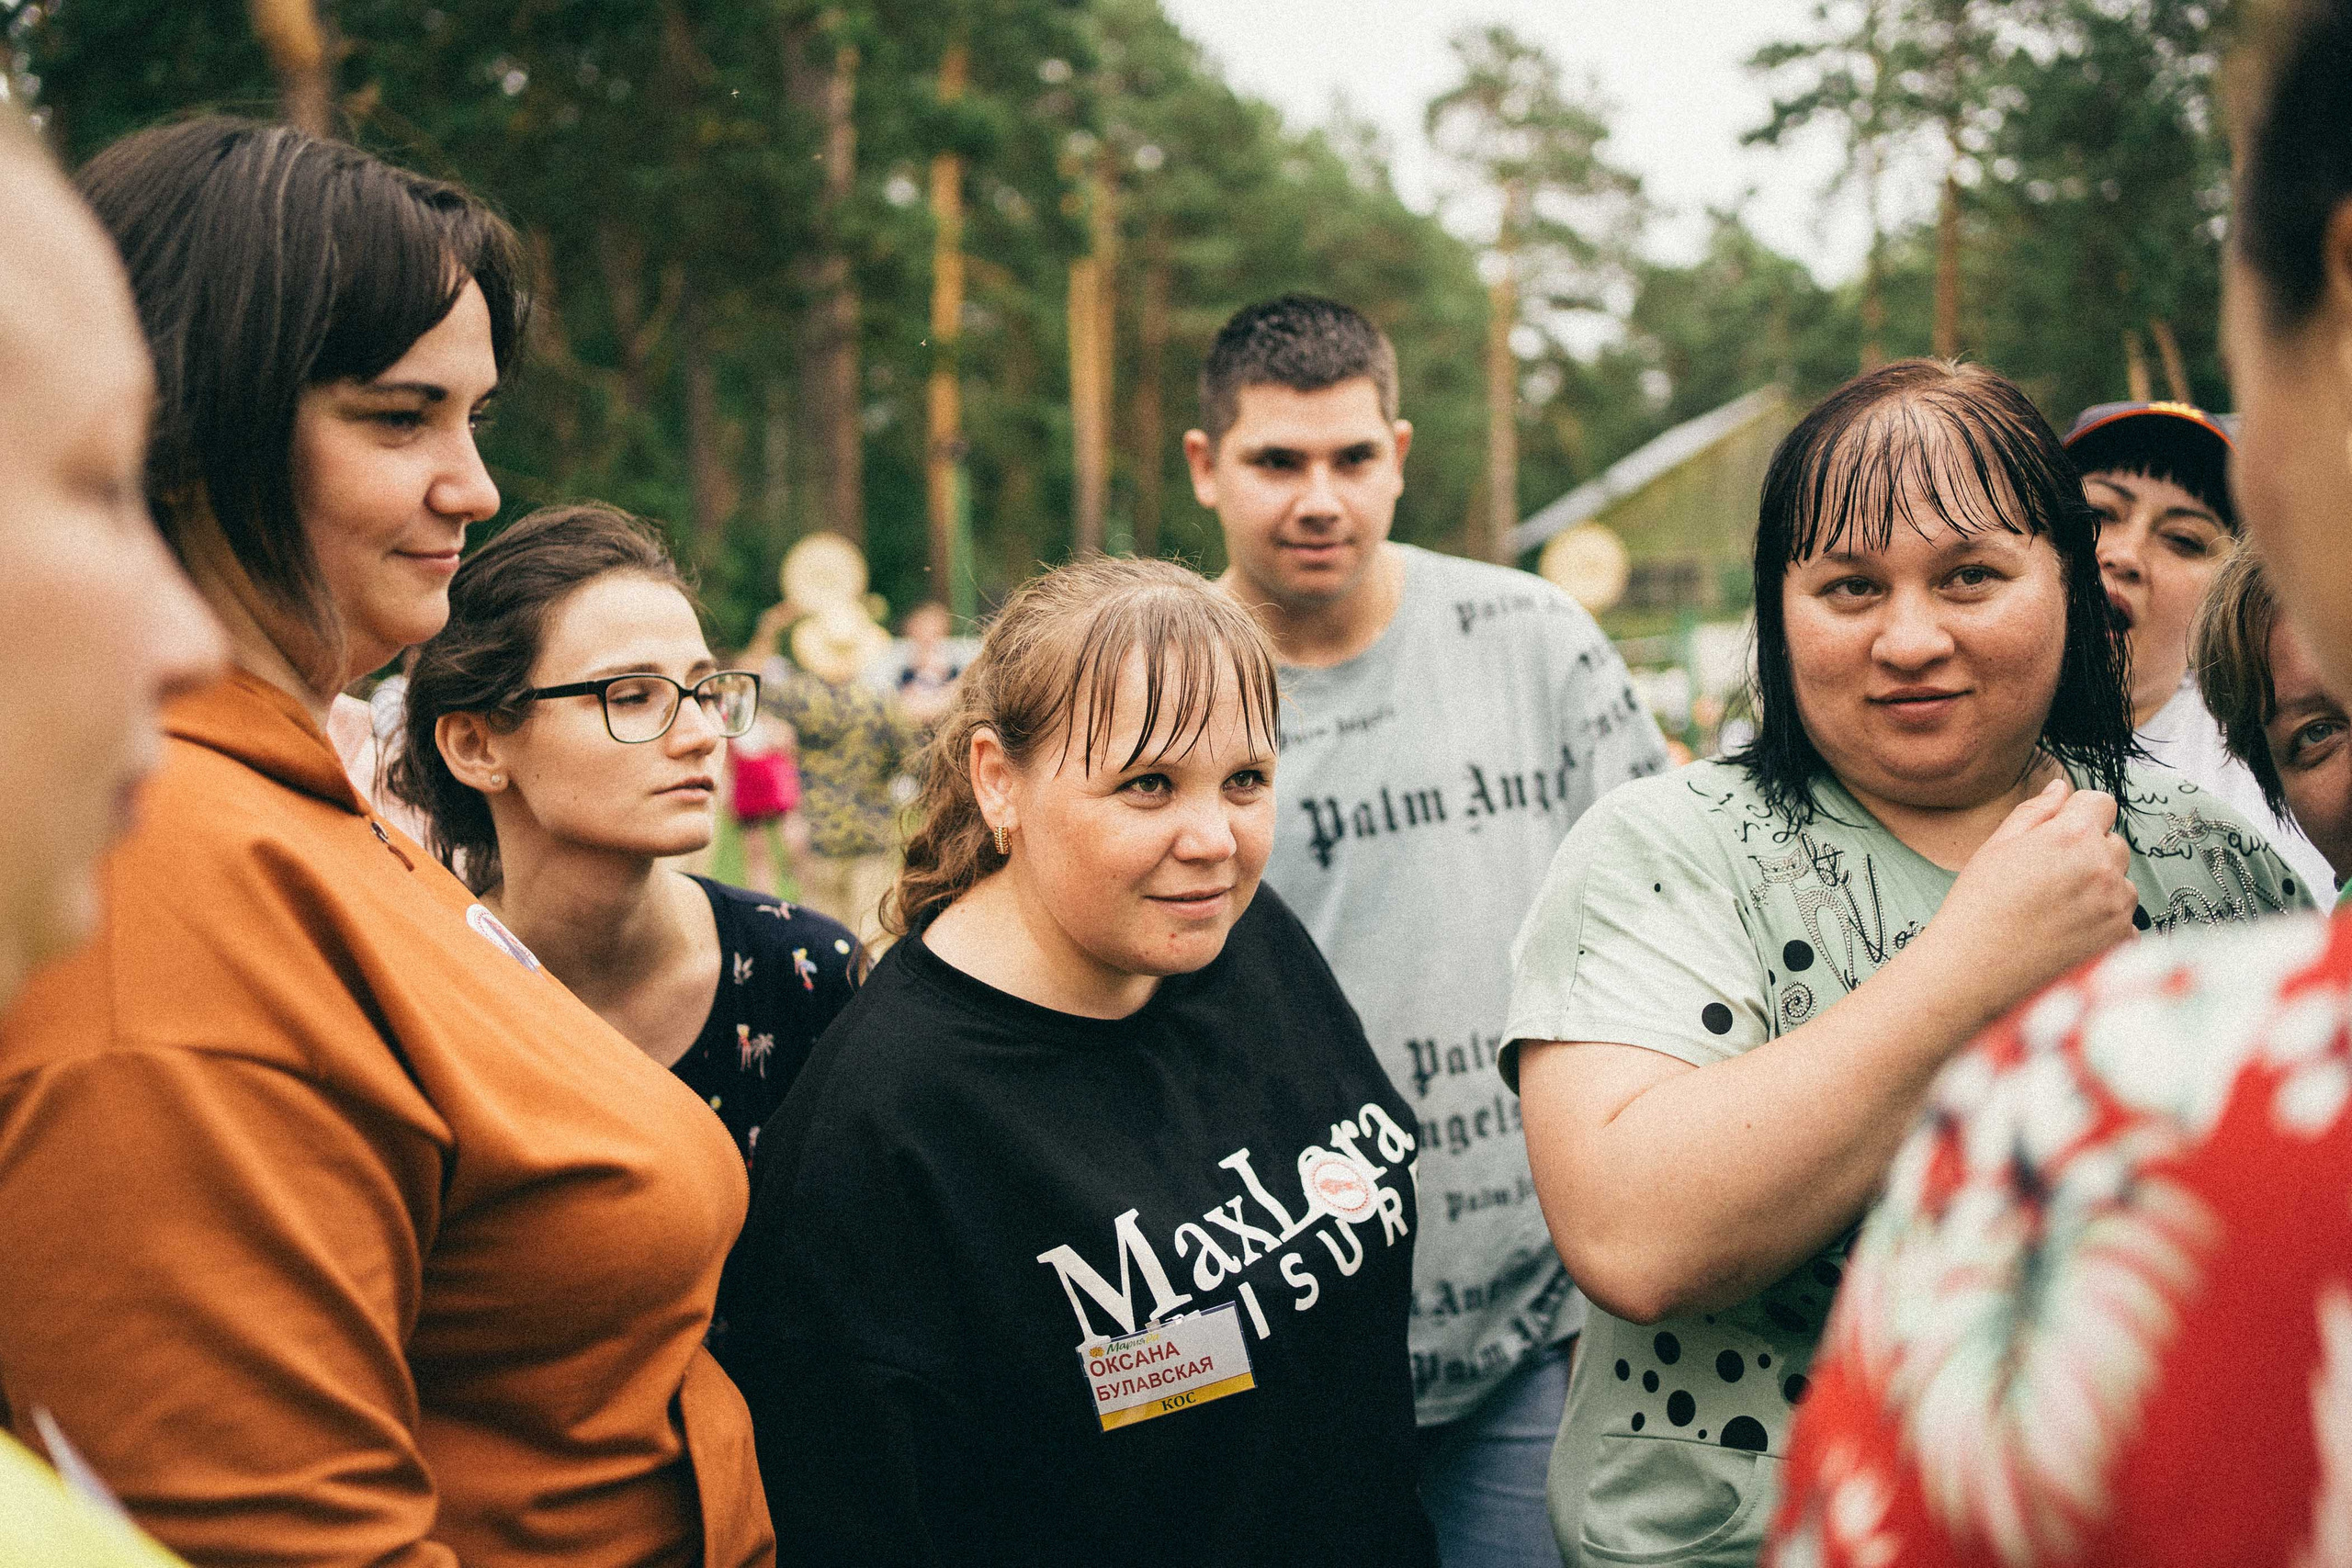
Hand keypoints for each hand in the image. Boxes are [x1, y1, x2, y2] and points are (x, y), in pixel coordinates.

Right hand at [1919, 776, 2138, 1024]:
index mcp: (2073, 835)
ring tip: (2055, 913)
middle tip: (2048, 880)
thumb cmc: (1977, 906)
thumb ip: (2035, 811)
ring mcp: (2118, 907)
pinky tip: (2067, 937)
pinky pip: (2124, 921)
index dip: (2078, 815)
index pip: (2101, 803)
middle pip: (2114, 843)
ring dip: (2100, 890)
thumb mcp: (1996, 847)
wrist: (1973, 972)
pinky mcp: (2122, 941)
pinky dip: (2103, 926)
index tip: (2057, 835)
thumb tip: (2061, 788)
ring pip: (2122, 883)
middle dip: (2090, 854)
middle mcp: (2104, 866)